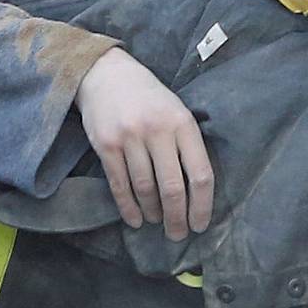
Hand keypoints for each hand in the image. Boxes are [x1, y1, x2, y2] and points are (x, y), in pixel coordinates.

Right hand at [77, 50, 214, 241]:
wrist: (105, 73)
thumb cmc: (148, 96)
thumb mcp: (176, 110)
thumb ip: (187, 144)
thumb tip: (196, 191)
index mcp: (182, 123)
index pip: (201, 174)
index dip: (202, 206)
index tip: (199, 225)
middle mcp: (157, 130)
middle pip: (173, 188)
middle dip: (177, 218)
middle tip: (177, 234)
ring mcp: (129, 138)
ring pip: (146, 189)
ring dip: (153, 213)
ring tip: (156, 221)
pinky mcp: (106, 145)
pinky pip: (120, 185)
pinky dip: (128, 207)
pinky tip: (135, 219)